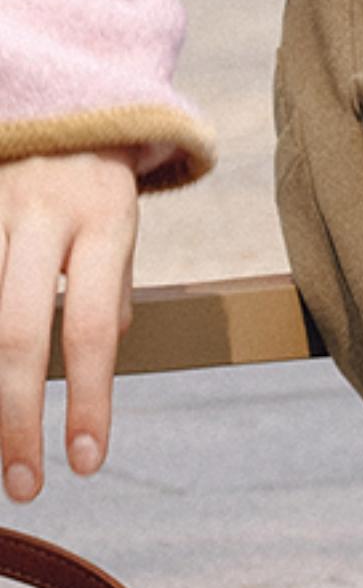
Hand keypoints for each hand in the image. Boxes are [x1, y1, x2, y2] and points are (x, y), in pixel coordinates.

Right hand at [0, 150, 139, 502]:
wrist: (54, 103)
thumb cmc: (92, 182)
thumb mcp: (120, 226)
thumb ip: (107, 291)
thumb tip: (96, 362)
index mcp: (102, 220)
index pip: (94, 328)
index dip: (90, 399)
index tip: (86, 463)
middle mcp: (41, 214)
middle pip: (17, 333)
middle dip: (17, 417)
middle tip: (24, 485)